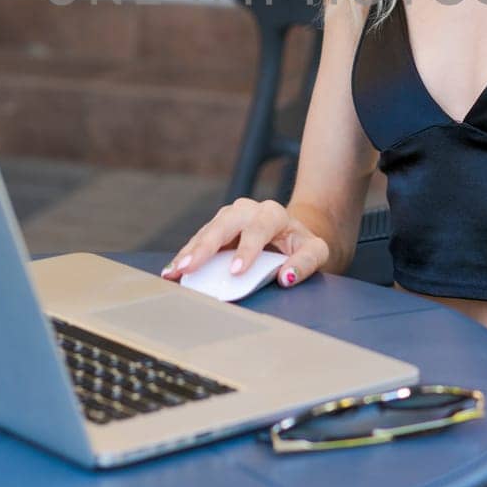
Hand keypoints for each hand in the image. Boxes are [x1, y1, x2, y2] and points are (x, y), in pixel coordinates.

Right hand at [160, 198, 330, 288]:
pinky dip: (186, 255)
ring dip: (189, 252)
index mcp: (273, 213)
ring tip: (174, 271)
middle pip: (224, 224)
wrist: (289, 234)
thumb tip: (286, 277)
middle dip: (205, 247)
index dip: (247, 249)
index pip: (259, 229)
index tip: (236, 271)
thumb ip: (305, 263)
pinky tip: (172, 270)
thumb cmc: (301, 245)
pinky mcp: (216, 228)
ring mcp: (229, 216)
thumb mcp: (315, 252)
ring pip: (207, 231)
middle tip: (189, 267)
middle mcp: (248, 210)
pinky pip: (199, 240)